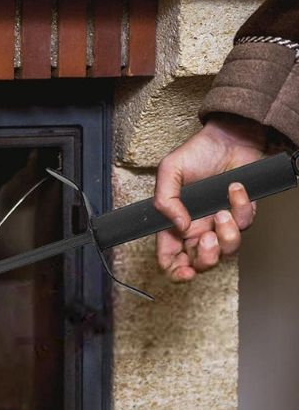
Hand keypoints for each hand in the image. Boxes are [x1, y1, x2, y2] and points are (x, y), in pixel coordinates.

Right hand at [154, 114, 267, 281]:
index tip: (185, 272)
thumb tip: (179, 226)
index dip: (176, 272)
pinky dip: (240, 206)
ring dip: (227, 236)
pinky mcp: (241, 214)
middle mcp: (197, 229)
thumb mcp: (169, 171)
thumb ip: (164, 200)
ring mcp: (220, 223)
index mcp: (174, 225)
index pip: (170, 259)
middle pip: (200, 264)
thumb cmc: (197, 152)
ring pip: (227, 251)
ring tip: (222, 213)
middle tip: (207, 238)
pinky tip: (234, 188)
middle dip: (206, 258)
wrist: (230, 136)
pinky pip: (245, 224)